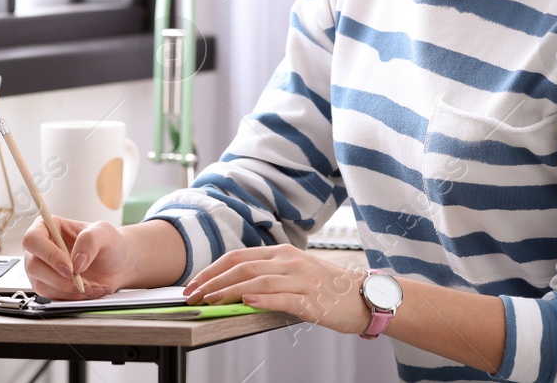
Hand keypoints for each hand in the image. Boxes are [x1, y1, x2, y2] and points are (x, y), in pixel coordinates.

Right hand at [21, 215, 129, 299]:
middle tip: (81, 281)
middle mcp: (40, 249)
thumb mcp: (104, 232)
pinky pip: (52, 297)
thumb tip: (76, 262)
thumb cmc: (107, 243)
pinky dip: (73, 297)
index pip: (33, 239)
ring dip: (69, 290)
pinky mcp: (48, 287)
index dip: (49, 255)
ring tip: (92, 285)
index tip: (70, 267)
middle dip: (59, 278)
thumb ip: (90, 240)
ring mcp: (41, 270)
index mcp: (48, 227)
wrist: (116, 264)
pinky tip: (90, 290)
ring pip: (42, 285)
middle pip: (33, 266)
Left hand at [183, 244, 373, 333]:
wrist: (364, 297)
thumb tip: (234, 287)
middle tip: (192, 296)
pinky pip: (282, 297)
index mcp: (283, 253)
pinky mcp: (311, 299)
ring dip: (229, 291)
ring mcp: (301, 279)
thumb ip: (269, 275)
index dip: (212, 269)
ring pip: (257, 280)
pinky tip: (247, 303)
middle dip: (212, 281)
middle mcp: (289, 261)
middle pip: (242, 266)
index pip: (238, 256)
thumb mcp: (295, 273)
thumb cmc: (328, 288)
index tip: (193, 284)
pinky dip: (262, 299)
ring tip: (210, 301)